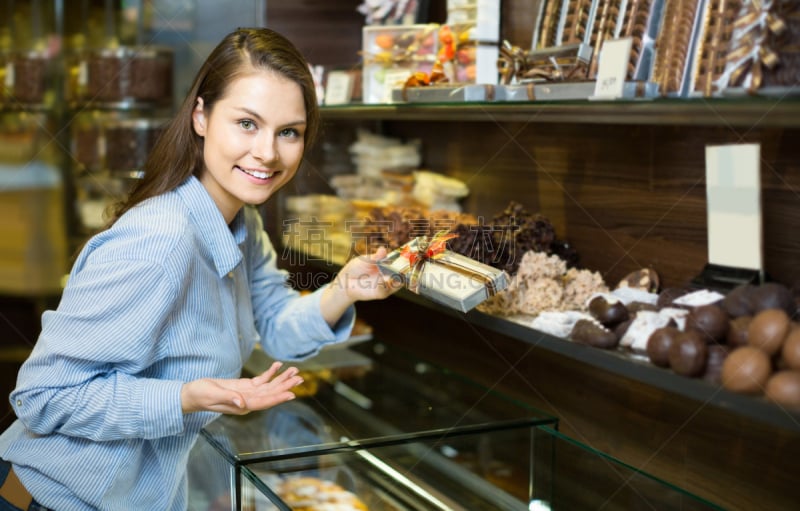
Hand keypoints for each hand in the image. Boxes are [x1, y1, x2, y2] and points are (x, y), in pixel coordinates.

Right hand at [181, 361, 302, 414]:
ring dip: (281, 378)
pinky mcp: (245, 386)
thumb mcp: (213, 395)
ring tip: (294, 371)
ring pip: (268, 386)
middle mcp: (248, 401)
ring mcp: (247, 393)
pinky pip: (261, 379)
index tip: (291, 393)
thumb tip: (242, 403)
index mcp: (242, 406)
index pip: (264, 402)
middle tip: (300, 378)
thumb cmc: (201, 396)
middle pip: (271, 394)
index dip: (278, 398)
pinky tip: (278, 365)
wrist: (193, 394)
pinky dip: (270, 372)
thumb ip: (228, 398)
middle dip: (285, 386)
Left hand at [319, 247, 402, 325]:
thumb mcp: (365, 260)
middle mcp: (389, 275)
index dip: (407, 259)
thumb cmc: (356, 268)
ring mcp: (386, 284)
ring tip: (392, 271)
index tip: (411, 254)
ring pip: (398, 283)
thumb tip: (383, 249)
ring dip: (397, 278)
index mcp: (387, 264)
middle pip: (403, 273)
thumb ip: (375, 257)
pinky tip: (382, 280)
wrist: (346, 281)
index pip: (401, 261)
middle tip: (408, 263)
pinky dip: (385, 285)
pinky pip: (386, 290)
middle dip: (406, 269)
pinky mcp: (381, 293)